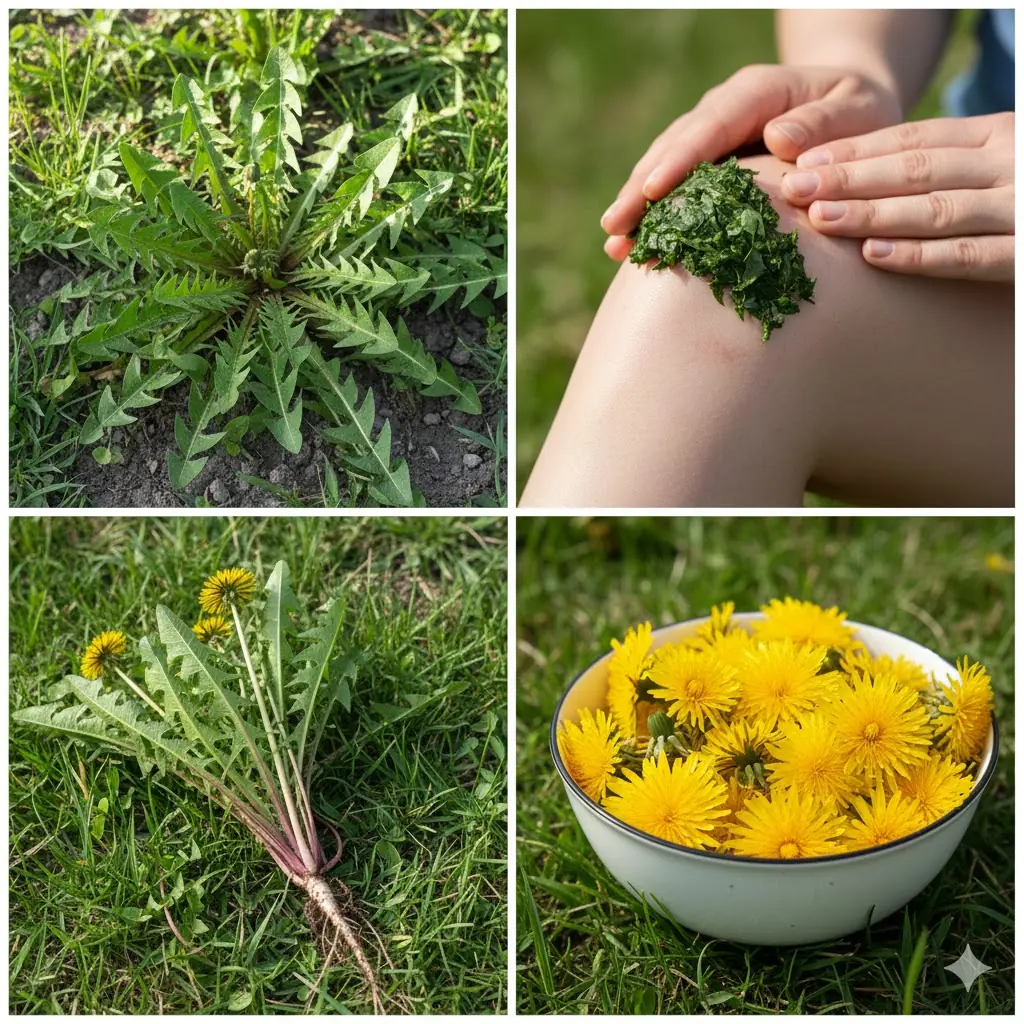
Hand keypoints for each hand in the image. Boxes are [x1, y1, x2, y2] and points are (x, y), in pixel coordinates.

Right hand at [601, 63, 900, 260]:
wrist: (852, 110)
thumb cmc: (860, 115)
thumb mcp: (859, 113)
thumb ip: (825, 124)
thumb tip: (779, 139)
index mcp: (758, 92)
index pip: (711, 125)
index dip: (680, 159)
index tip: (653, 191)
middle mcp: (724, 109)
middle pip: (673, 147)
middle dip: (640, 188)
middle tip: (614, 227)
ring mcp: (709, 135)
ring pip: (662, 165)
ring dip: (636, 205)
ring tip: (613, 243)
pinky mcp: (705, 161)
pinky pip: (671, 185)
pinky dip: (651, 214)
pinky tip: (631, 244)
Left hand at [781, 113, 1013, 281]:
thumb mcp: (999, 167)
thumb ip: (950, 171)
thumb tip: (867, 188)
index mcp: (999, 135)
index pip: (915, 139)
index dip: (856, 149)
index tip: (802, 159)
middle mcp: (1010, 162)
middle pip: (916, 168)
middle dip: (850, 177)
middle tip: (793, 187)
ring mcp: (1021, 206)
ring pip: (937, 207)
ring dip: (874, 213)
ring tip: (820, 218)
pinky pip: (969, 255)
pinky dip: (920, 255)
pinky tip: (874, 257)